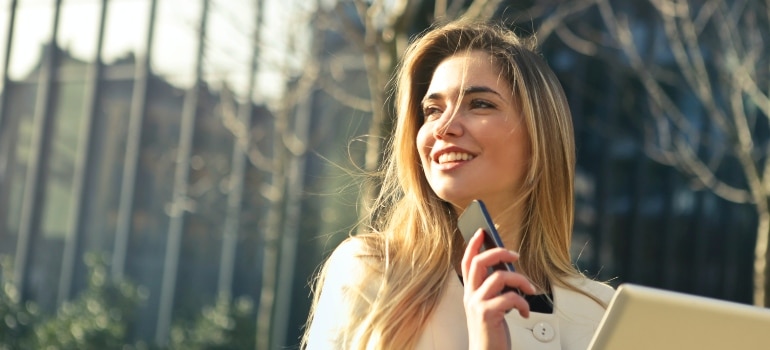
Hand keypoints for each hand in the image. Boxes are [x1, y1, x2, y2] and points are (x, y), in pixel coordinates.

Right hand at [461, 229, 535, 349]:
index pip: (467, 262)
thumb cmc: (491, 331)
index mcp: (470, 291)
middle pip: (479, 262)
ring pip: (499, 277)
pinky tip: (525, 311)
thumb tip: (509, 269)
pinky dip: (523, 302)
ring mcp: (477, 304)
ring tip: (529, 289)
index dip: (473, 245)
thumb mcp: (490, 306)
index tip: (482, 232)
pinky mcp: (486, 314)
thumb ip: (494, 289)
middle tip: (515, 255)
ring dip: (520, 280)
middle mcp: (470, 295)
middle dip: (499, 252)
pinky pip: (509, 297)